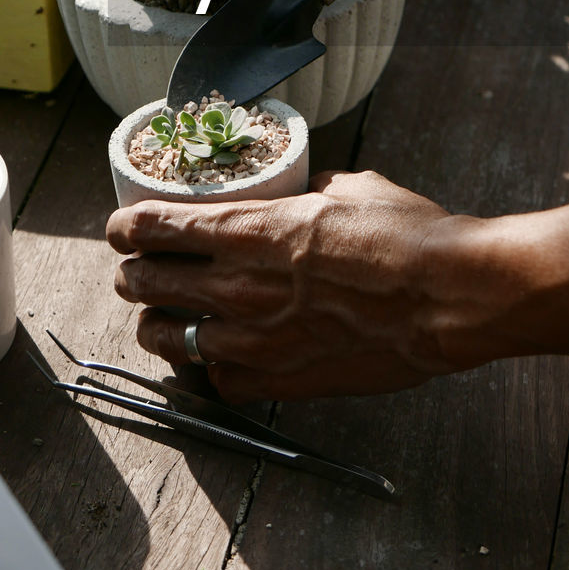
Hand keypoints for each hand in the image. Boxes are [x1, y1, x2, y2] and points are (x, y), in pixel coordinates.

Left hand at [106, 170, 462, 402]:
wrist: (447, 297)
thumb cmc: (405, 237)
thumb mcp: (348, 188)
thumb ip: (305, 191)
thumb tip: (296, 192)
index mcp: (249, 230)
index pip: (153, 227)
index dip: (124, 227)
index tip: (121, 227)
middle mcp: (238, 286)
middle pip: (143, 282)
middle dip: (132, 273)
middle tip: (138, 269)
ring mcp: (253, 339)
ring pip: (164, 337)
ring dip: (155, 322)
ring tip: (161, 316)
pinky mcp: (278, 380)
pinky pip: (215, 382)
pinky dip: (206, 369)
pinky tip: (213, 358)